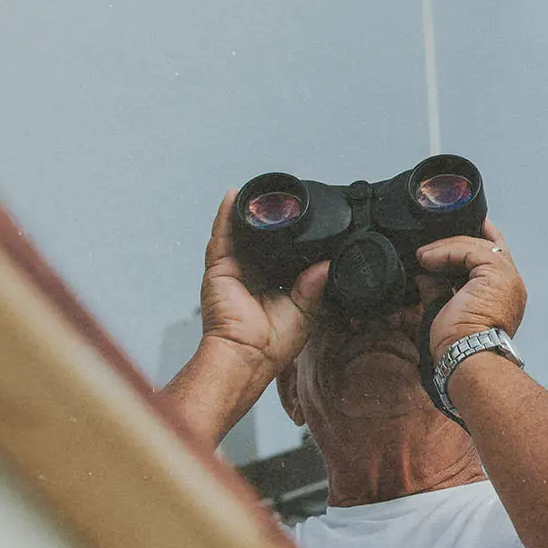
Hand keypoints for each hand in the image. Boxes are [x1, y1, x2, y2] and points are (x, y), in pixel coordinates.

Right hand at [199, 187, 328, 376]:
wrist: (247, 355)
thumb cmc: (272, 345)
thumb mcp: (305, 312)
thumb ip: (315, 286)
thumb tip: (328, 264)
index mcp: (272, 285)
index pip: (281, 255)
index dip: (290, 241)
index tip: (305, 223)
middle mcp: (251, 275)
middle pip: (260, 241)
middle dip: (270, 222)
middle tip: (284, 201)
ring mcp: (234, 270)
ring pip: (241, 234)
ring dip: (248, 213)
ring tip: (261, 192)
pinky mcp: (219, 268)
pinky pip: (222, 235)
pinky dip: (226, 214)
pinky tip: (234, 196)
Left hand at [414, 219, 526, 359]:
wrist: (467, 356)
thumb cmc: (459, 345)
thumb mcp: (446, 309)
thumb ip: (440, 288)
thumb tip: (425, 272)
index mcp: (504, 294)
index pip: (493, 257)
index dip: (472, 242)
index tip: (445, 241)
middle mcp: (511, 282)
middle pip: (489, 245)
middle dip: (459, 239)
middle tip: (430, 245)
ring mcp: (507, 276)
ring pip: (477, 245)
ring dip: (446, 247)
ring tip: (422, 256)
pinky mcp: (496, 273)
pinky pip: (469, 250)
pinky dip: (445, 252)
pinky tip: (427, 260)